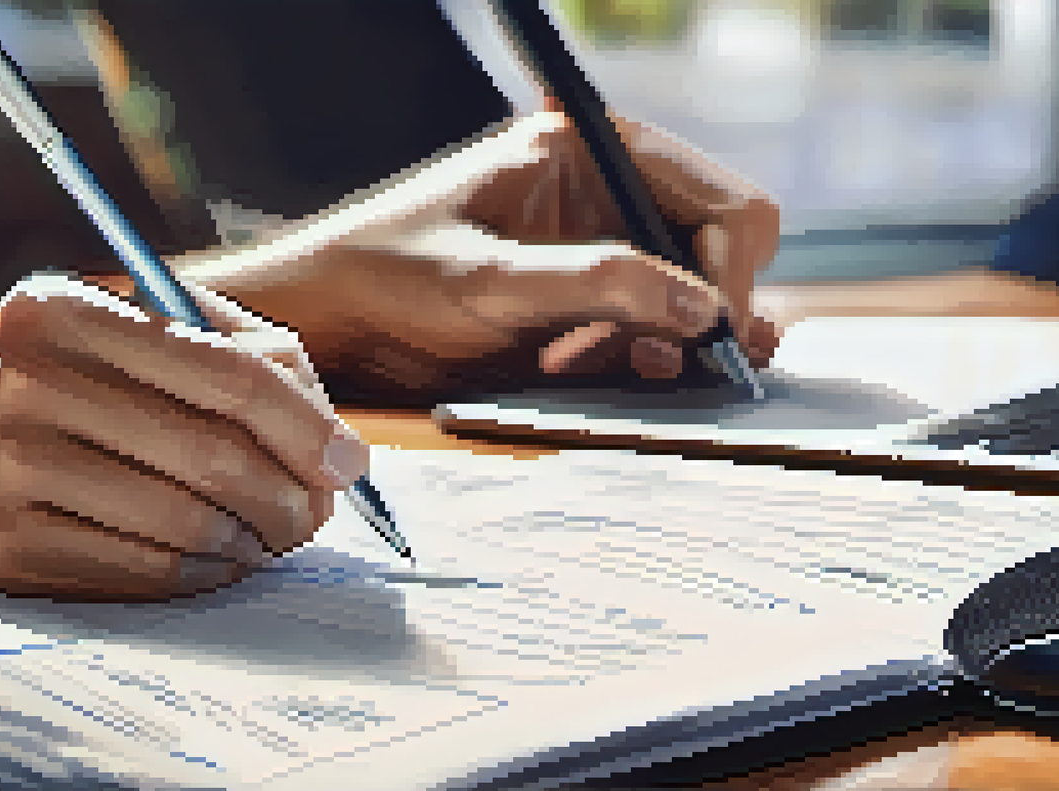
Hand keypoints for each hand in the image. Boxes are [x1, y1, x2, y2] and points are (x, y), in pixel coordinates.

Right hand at [0, 275, 367, 600]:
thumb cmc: (0, 392)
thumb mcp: (76, 330)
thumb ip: (188, 345)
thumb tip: (315, 408)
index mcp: (64, 311)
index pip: (227, 369)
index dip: (308, 420)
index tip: (349, 457)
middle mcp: (34, 381)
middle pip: (218, 451)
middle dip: (295, 493)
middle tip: (320, 511)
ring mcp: (14, 466)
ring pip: (189, 520)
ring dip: (253, 540)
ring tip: (270, 538)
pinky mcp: (3, 544)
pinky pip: (143, 568)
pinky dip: (202, 572)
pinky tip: (216, 562)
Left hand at [182, 108, 781, 404]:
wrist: (326, 320)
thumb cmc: (387, 277)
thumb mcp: (487, 282)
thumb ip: (597, 286)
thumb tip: (706, 310)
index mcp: (592, 152)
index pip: (724, 204)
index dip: (732, 275)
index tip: (712, 338)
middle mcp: (608, 195)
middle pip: (722, 253)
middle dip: (709, 315)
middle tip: (664, 364)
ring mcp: (600, 251)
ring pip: (695, 303)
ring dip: (672, 347)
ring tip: (597, 365)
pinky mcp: (584, 304)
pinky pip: (651, 336)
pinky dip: (639, 364)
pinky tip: (578, 369)